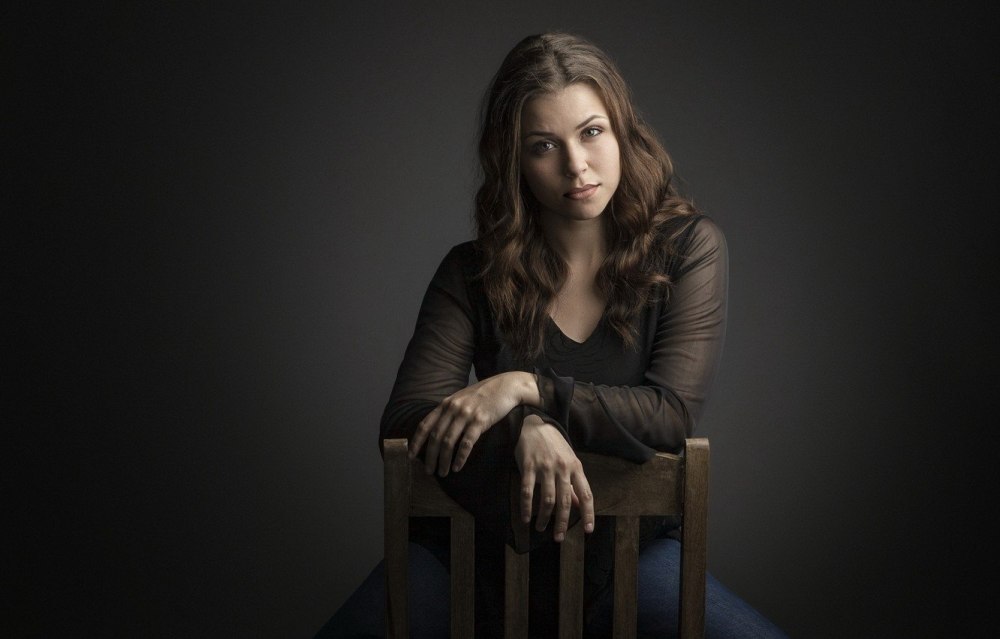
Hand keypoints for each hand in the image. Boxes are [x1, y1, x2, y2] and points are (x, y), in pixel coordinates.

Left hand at [410, 372, 537, 476]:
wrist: (506, 386)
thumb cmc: (485, 395)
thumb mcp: (462, 399)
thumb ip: (450, 411)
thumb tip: (438, 430)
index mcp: (446, 404)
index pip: (425, 425)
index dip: (416, 442)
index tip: (411, 456)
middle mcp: (453, 408)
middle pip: (435, 437)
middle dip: (430, 457)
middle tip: (429, 471)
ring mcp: (466, 414)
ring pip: (449, 442)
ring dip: (443, 460)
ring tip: (443, 473)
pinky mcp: (480, 421)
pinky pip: (466, 443)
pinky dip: (460, 458)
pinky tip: (457, 467)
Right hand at [515, 414, 594, 541]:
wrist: (533, 423)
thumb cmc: (553, 444)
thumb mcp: (568, 461)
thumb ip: (573, 483)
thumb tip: (579, 504)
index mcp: (576, 467)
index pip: (586, 495)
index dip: (588, 514)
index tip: (588, 531)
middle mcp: (562, 468)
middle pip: (565, 502)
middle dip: (562, 523)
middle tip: (559, 538)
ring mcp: (545, 467)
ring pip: (547, 500)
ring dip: (544, 518)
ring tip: (541, 528)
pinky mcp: (528, 466)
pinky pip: (527, 492)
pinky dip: (526, 508)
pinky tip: (526, 518)